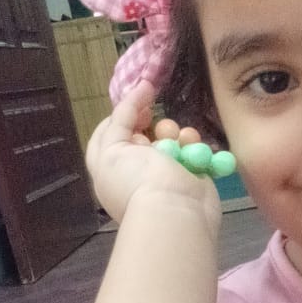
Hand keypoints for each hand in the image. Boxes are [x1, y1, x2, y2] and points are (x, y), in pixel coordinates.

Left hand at [86, 80, 220, 231]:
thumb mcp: (113, 147)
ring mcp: (163, 173)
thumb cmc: (138, 181)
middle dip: (149, 122)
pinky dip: (192, 143)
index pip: (109, 132)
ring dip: (172, 131)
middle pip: (140, 131)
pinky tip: (191, 144)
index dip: (122, 113)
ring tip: (176, 137)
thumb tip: (140, 89)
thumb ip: (121, 117)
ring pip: (168, 137)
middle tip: (154, 118)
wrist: (175, 213)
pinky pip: (190, 149)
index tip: (139, 101)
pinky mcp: (189, 175)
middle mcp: (134, 169)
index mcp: (109, 167)